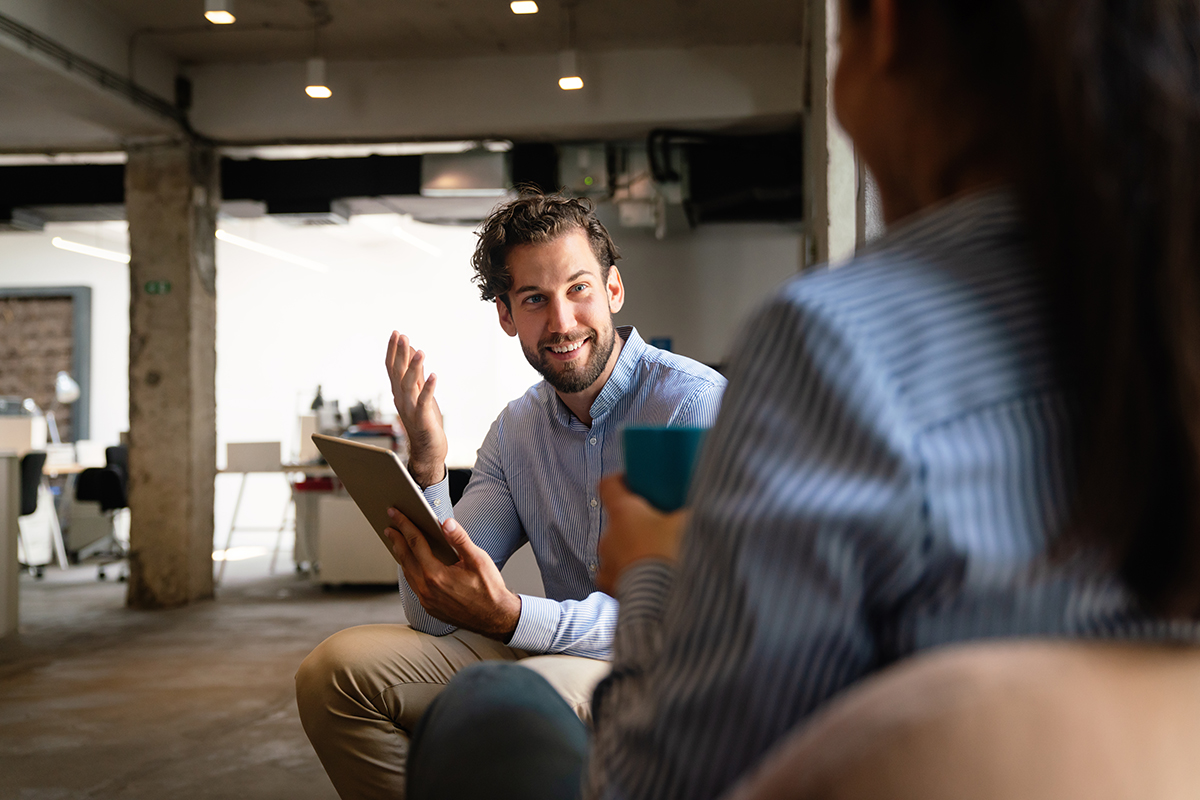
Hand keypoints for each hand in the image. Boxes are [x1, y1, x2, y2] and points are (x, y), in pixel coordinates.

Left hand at [384, 508, 521, 640]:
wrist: (496, 618)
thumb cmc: (489, 589)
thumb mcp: (478, 560)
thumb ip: (460, 540)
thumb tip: (446, 523)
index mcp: (436, 575)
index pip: (415, 543)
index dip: (404, 525)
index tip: (395, 513)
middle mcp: (427, 590)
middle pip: (405, 558)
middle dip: (396, 540)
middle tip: (389, 525)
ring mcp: (427, 601)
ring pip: (408, 573)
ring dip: (401, 556)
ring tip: (397, 542)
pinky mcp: (430, 608)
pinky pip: (414, 586)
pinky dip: (410, 571)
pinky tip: (412, 564)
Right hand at [386, 331, 448, 486]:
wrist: (427, 450)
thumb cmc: (424, 420)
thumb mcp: (419, 392)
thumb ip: (415, 373)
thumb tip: (412, 351)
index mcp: (400, 391)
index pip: (392, 368)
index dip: (393, 350)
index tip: (396, 333)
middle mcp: (401, 398)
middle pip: (396, 373)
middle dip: (398, 353)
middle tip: (400, 335)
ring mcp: (410, 408)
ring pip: (408, 385)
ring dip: (414, 367)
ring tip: (420, 351)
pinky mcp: (422, 418)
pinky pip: (424, 401)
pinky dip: (428, 388)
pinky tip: (433, 375)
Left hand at [596, 474, 688, 595]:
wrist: (665, 602)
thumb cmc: (674, 555)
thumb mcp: (691, 523)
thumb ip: (691, 511)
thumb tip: (704, 504)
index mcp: (623, 513)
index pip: (608, 486)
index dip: (621, 482)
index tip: (635, 484)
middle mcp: (608, 536)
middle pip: (618, 522)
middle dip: (637, 525)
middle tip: (661, 530)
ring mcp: (607, 564)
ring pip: (618, 551)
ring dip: (633, 553)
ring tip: (658, 560)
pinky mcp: (611, 589)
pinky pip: (618, 578)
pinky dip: (631, 578)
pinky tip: (650, 581)